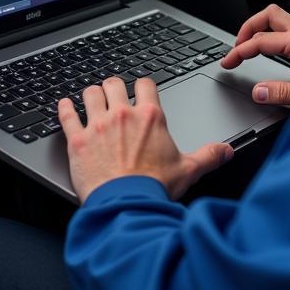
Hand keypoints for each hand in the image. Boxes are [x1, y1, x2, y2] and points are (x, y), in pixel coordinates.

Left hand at [59, 76, 234, 203]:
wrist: (127, 207)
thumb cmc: (155, 189)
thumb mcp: (188, 170)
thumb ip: (209, 156)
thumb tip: (226, 151)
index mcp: (150, 117)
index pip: (146, 84)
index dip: (143, 87)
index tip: (141, 93)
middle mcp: (122, 115)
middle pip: (114, 83)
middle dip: (114, 87)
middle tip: (114, 95)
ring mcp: (97, 126)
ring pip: (89, 93)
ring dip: (91, 95)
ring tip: (92, 99)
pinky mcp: (77, 141)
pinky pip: (66, 115)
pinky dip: (64, 108)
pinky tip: (64, 105)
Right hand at [220, 3, 289, 107]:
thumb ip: (280, 93)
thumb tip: (258, 91)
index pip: (261, 41)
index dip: (240, 51)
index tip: (228, 62)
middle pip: (268, 16)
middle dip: (247, 28)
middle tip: (236, 47)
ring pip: (277, 18)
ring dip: (259, 29)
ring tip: (246, 46)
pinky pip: (285, 29)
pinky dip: (270, 35)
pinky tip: (266, 49)